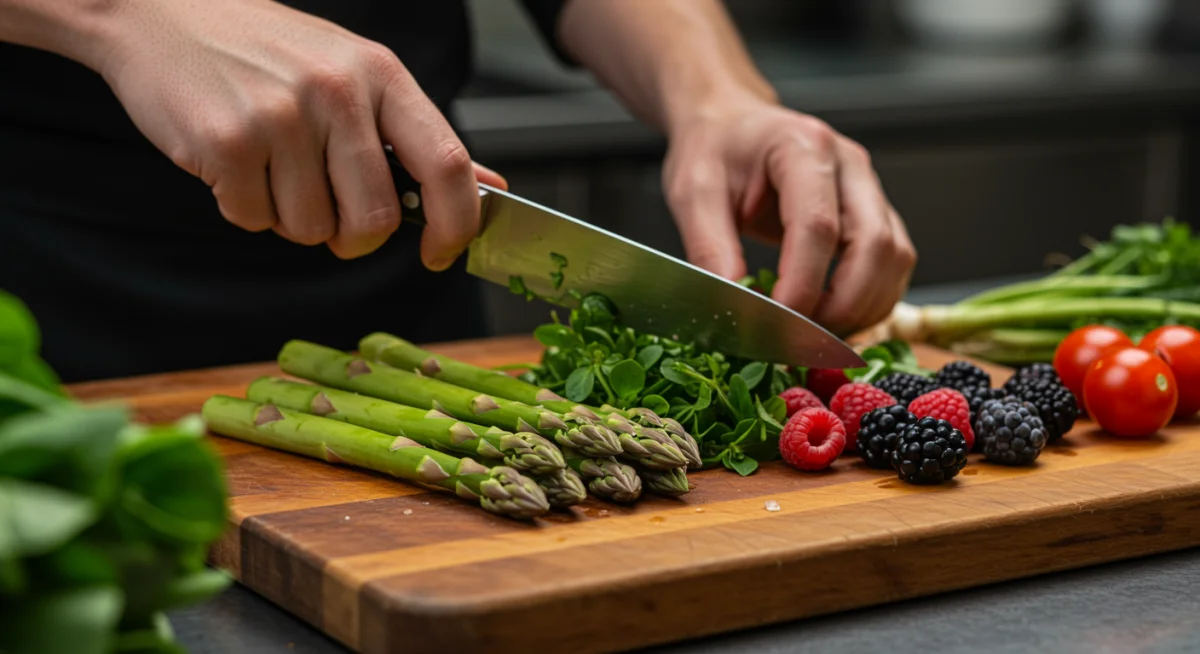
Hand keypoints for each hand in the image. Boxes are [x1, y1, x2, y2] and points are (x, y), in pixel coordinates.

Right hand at [92, 0, 502, 264]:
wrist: (160, 12)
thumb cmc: (268, 51)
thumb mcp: (354, 73)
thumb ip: (416, 135)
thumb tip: (488, 188)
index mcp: (381, 74)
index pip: (446, 164)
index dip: (456, 224)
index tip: (443, 253)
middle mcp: (337, 92)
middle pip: (376, 219)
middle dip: (354, 238)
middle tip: (329, 214)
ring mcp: (280, 116)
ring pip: (313, 229)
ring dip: (292, 219)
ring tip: (271, 165)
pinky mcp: (227, 143)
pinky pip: (255, 221)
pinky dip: (245, 208)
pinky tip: (234, 160)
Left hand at [662, 98, 915, 335]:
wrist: (731, 125)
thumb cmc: (714, 149)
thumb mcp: (693, 192)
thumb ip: (710, 248)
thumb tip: (734, 307)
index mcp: (803, 148)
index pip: (818, 226)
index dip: (803, 284)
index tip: (776, 325)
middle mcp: (849, 165)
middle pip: (875, 245)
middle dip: (843, 305)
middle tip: (798, 339)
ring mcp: (869, 189)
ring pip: (894, 259)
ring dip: (863, 308)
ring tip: (813, 333)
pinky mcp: (875, 213)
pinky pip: (892, 264)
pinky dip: (870, 300)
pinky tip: (832, 318)